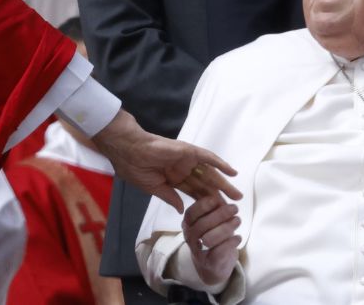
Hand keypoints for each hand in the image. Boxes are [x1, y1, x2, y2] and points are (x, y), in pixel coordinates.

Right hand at [91, 110, 240, 211]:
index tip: (217, 213)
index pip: (192, 192)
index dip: (205, 203)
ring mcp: (185, 160)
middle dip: (219, 195)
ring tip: (237, 193)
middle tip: (235, 205)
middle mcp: (181, 170)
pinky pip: (207, 157)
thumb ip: (168, 197)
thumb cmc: (133, 167)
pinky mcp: (187, 151)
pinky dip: (220, 163)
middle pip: (204, 184)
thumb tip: (180, 210)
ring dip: (223, 183)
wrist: (126, 148)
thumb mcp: (152, 187)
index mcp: (172, 179)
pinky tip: (231, 172)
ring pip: (209, 173)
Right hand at [182, 194, 240, 287]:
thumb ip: (215, 208)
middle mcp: (190, 238)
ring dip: (226, 227)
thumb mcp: (211, 220)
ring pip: (209, 239)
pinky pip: (220, 252)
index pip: (191, 213)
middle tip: (235, 208)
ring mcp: (199, 251)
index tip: (217, 199)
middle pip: (202, 225)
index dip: (203, 205)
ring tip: (238, 220)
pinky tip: (238, 237)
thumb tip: (225, 193)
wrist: (212, 265)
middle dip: (220, 214)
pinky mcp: (210, 263)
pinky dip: (231, 242)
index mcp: (188, 224)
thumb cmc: (213, 235)